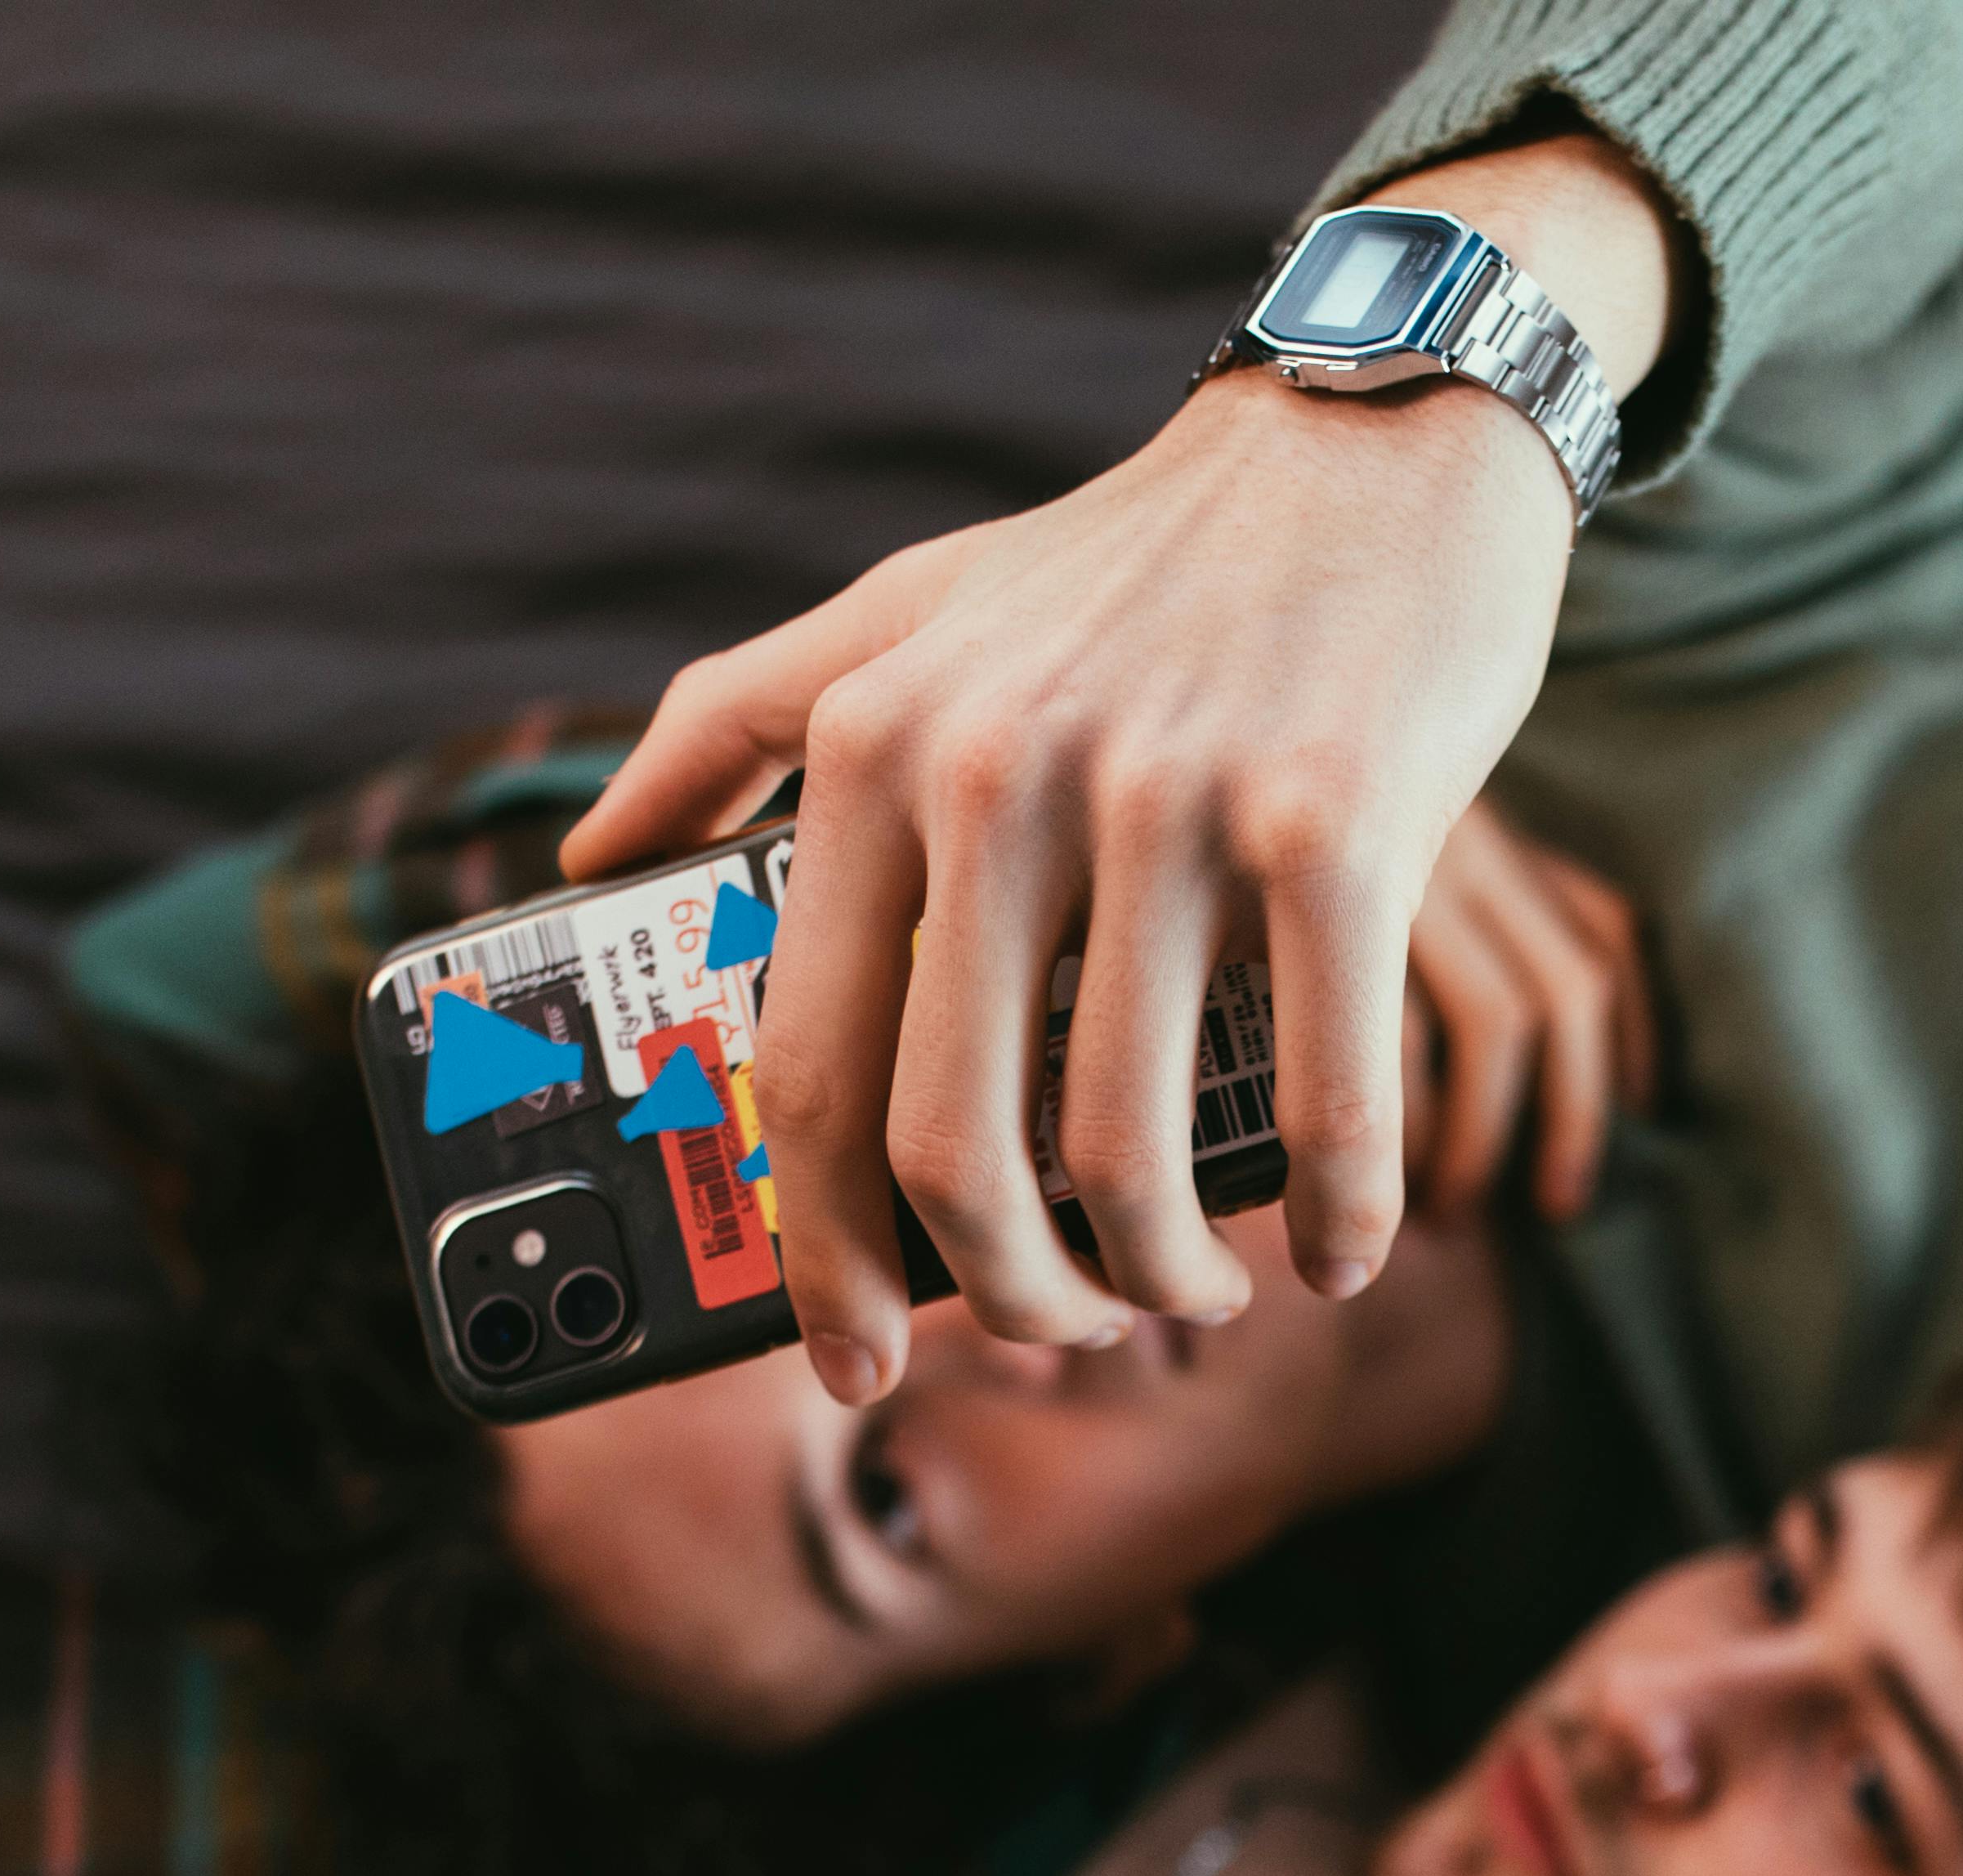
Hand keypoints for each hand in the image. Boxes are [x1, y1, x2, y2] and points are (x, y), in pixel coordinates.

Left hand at [558, 132, 1675, 1406]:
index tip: (846, 1351)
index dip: (818, 1254)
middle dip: (1005, 1301)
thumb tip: (588, 852)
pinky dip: (1336, 1216)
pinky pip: (1325, 1096)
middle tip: (1052, 1332)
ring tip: (1194, 1286)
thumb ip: (739, 718)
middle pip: (957, 1151)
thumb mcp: (911, 604)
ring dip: (1168, 1278)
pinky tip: (1342, 1251)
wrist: (1373, 435)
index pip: (810, 1069)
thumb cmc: (1137, 560)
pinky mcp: (1340, 825)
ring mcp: (1176, 804)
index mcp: (881, 748)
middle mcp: (1006, 776)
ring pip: (1132, 1151)